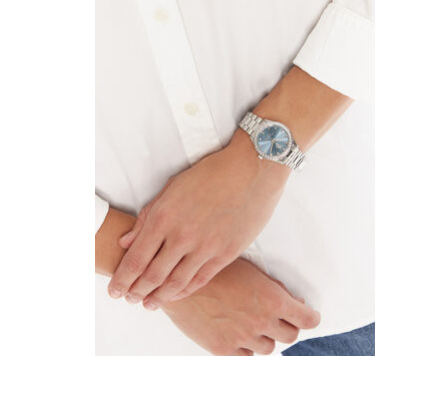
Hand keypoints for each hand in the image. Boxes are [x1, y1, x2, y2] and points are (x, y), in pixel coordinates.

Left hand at [108, 130, 289, 308]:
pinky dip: (185, 291)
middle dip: (136, 292)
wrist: (252, 170)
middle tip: (129, 299)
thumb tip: (126, 241)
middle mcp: (182, 236)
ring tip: (149, 304)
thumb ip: (148, 216)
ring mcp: (206, 247)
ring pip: (175, 282)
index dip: (122, 279)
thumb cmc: (211, 173)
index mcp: (164, 217)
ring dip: (159, 297)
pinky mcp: (227, 253)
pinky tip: (175, 295)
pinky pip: (201, 279)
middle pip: (152, 275)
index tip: (115, 290)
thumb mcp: (172, 187)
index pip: (135, 259)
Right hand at [162, 258, 320, 354]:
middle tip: (281, 318)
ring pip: (268, 348)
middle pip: (290, 335)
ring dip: (267, 337)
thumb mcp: (250, 270)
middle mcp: (261, 322)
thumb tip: (290, 300)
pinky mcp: (224, 349)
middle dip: (288, 326)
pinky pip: (246, 355)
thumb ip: (272, 288)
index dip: (309, 317)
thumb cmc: (214, 269)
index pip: (306, 319)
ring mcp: (242, 337)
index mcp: (272, 300)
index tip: (309, 316)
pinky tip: (240, 333)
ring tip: (255, 324)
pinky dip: (247, 346)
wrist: (179, 281)